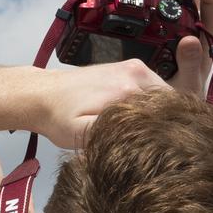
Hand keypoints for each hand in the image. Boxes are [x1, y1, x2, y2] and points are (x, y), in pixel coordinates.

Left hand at [38, 59, 167, 148]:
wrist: (40, 94)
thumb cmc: (58, 117)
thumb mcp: (82, 135)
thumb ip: (116, 134)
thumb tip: (146, 138)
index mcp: (129, 89)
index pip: (170, 111)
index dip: (171, 129)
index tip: (165, 145)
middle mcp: (136, 73)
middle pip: (171, 102)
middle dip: (166, 121)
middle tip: (154, 141)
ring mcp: (133, 67)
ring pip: (163, 95)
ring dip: (159, 112)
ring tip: (144, 130)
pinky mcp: (128, 68)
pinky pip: (152, 88)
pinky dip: (150, 103)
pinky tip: (136, 116)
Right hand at [151, 0, 212, 97]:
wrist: (167, 97)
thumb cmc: (182, 93)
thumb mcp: (186, 85)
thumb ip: (190, 65)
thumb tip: (191, 41)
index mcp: (209, 29)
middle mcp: (196, 16)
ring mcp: (178, 13)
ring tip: (144, 0)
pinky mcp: (161, 14)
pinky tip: (138, 4)